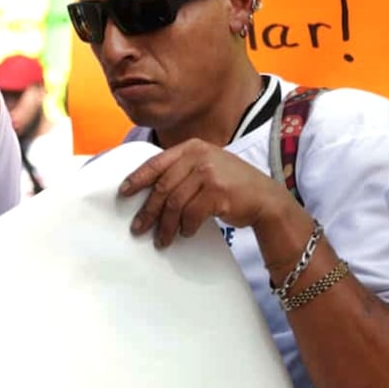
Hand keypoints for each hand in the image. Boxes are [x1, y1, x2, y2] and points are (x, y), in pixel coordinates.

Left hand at [119, 139, 288, 246]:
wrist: (265, 198)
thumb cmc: (230, 185)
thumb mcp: (206, 166)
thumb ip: (182, 171)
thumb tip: (149, 192)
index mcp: (192, 147)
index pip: (156, 163)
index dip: (137, 178)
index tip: (123, 192)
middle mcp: (199, 156)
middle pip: (163, 187)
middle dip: (148, 210)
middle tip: (138, 228)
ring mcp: (209, 173)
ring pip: (174, 203)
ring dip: (166, 225)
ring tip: (162, 239)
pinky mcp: (218, 192)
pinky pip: (191, 214)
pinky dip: (186, 227)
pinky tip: (186, 233)